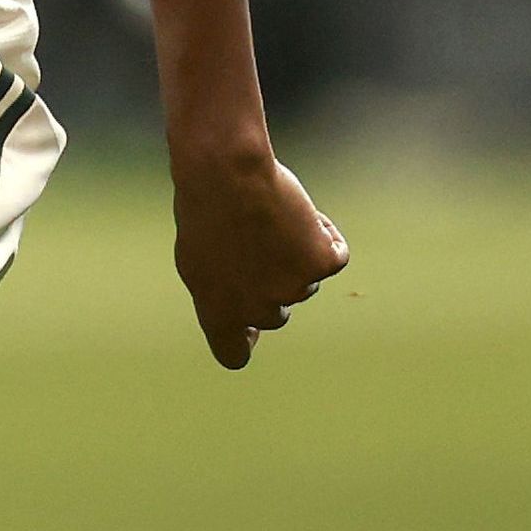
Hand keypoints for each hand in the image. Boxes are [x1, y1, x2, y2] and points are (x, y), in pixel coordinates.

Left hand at [171, 145, 344, 369]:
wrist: (227, 176)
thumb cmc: (205, 211)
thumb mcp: (195, 261)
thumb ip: (219, 292)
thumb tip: (241, 308)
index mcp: (220, 313)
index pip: (234, 354)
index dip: (245, 340)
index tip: (249, 329)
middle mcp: (259, 310)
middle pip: (276, 313)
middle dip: (269, 286)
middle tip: (257, 244)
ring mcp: (294, 289)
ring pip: (303, 282)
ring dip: (293, 256)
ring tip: (270, 219)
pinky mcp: (321, 264)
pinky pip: (335, 254)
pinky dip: (326, 236)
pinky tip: (305, 213)